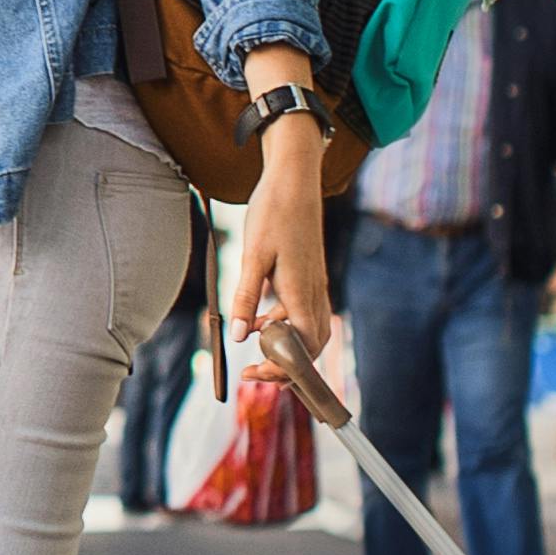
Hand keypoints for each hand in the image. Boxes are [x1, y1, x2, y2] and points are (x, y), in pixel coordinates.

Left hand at [231, 125, 331, 360]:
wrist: (294, 181)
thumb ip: (247, 297)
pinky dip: (286, 326)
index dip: (282, 368)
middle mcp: (315, 294)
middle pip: (312, 348)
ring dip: (286, 346)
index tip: (253, 372)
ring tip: (254, 347)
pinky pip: (304, 314)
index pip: (302, 349)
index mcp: (302, 293)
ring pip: (310, 332)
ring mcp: (315, 286)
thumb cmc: (273, 213)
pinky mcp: (310, 278)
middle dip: (286, 366)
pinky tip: (263, 320)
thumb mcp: (252, 256)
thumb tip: (240, 337)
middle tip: (253, 372)